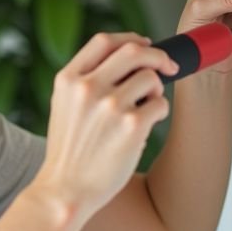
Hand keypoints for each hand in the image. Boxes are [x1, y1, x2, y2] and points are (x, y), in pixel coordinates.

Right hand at [31, 33, 177, 224]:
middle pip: (135, 51)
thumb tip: (127, 60)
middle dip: (158, 56)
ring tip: (147, 108)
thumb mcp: (63, 107)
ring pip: (151, 78)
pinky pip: (160, 105)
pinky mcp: (132, 126)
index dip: (130, 39)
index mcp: (68, 80)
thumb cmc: (68, 154)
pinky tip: (147, 126)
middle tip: (168, 66)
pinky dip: (160, 112)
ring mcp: (110, 106)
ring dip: (157, 90)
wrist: (65, 191)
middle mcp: (88, 88)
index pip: (104, 41)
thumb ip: (85, 81)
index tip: (145, 45)